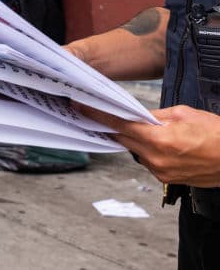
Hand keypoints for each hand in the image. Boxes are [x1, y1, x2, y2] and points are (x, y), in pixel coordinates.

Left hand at [80, 103, 219, 186]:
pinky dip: (145, 149)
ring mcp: (161, 172)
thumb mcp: (184, 114)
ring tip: (133, 124)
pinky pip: (147, 160)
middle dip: (110, 125)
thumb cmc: (217, 134)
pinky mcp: (167, 179)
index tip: (81, 107)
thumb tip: (135, 115)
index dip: (98, 115)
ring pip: (134, 150)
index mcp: (159, 140)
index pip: (119, 125)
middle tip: (94, 112)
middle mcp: (156, 159)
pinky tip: (153, 141)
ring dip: (131, 137)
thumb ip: (154, 115)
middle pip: (122, 138)